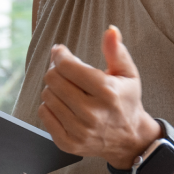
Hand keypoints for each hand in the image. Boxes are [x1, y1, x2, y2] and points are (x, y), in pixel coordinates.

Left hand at [37, 25, 161, 168]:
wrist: (130, 140)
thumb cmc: (126, 101)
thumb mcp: (128, 74)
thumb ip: (116, 51)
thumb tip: (110, 30)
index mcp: (107, 92)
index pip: (67, 66)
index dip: (60, 55)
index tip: (60, 52)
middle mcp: (92, 113)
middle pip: (52, 80)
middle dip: (56, 70)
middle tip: (65, 70)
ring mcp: (79, 130)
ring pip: (47, 96)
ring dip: (54, 88)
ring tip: (69, 90)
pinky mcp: (68, 143)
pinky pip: (44, 114)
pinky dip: (50, 106)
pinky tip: (64, 105)